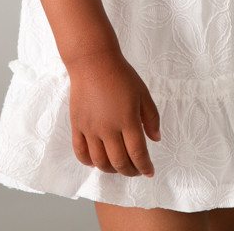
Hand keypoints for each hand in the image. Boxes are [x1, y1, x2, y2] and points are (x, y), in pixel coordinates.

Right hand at [66, 49, 160, 177]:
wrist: (93, 62)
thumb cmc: (121, 75)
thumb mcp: (143, 93)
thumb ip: (151, 118)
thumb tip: (155, 139)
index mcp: (128, 120)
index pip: (138, 154)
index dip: (145, 167)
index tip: (149, 171)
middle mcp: (108, 129)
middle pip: (119, 162)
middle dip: (130, 171)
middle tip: (136, 170)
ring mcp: (91, 129)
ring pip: (100, 162)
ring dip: (111, 170)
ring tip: (118, 166)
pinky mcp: (77, 125)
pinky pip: (80, 152)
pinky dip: (88, 162)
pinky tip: (96, 161)